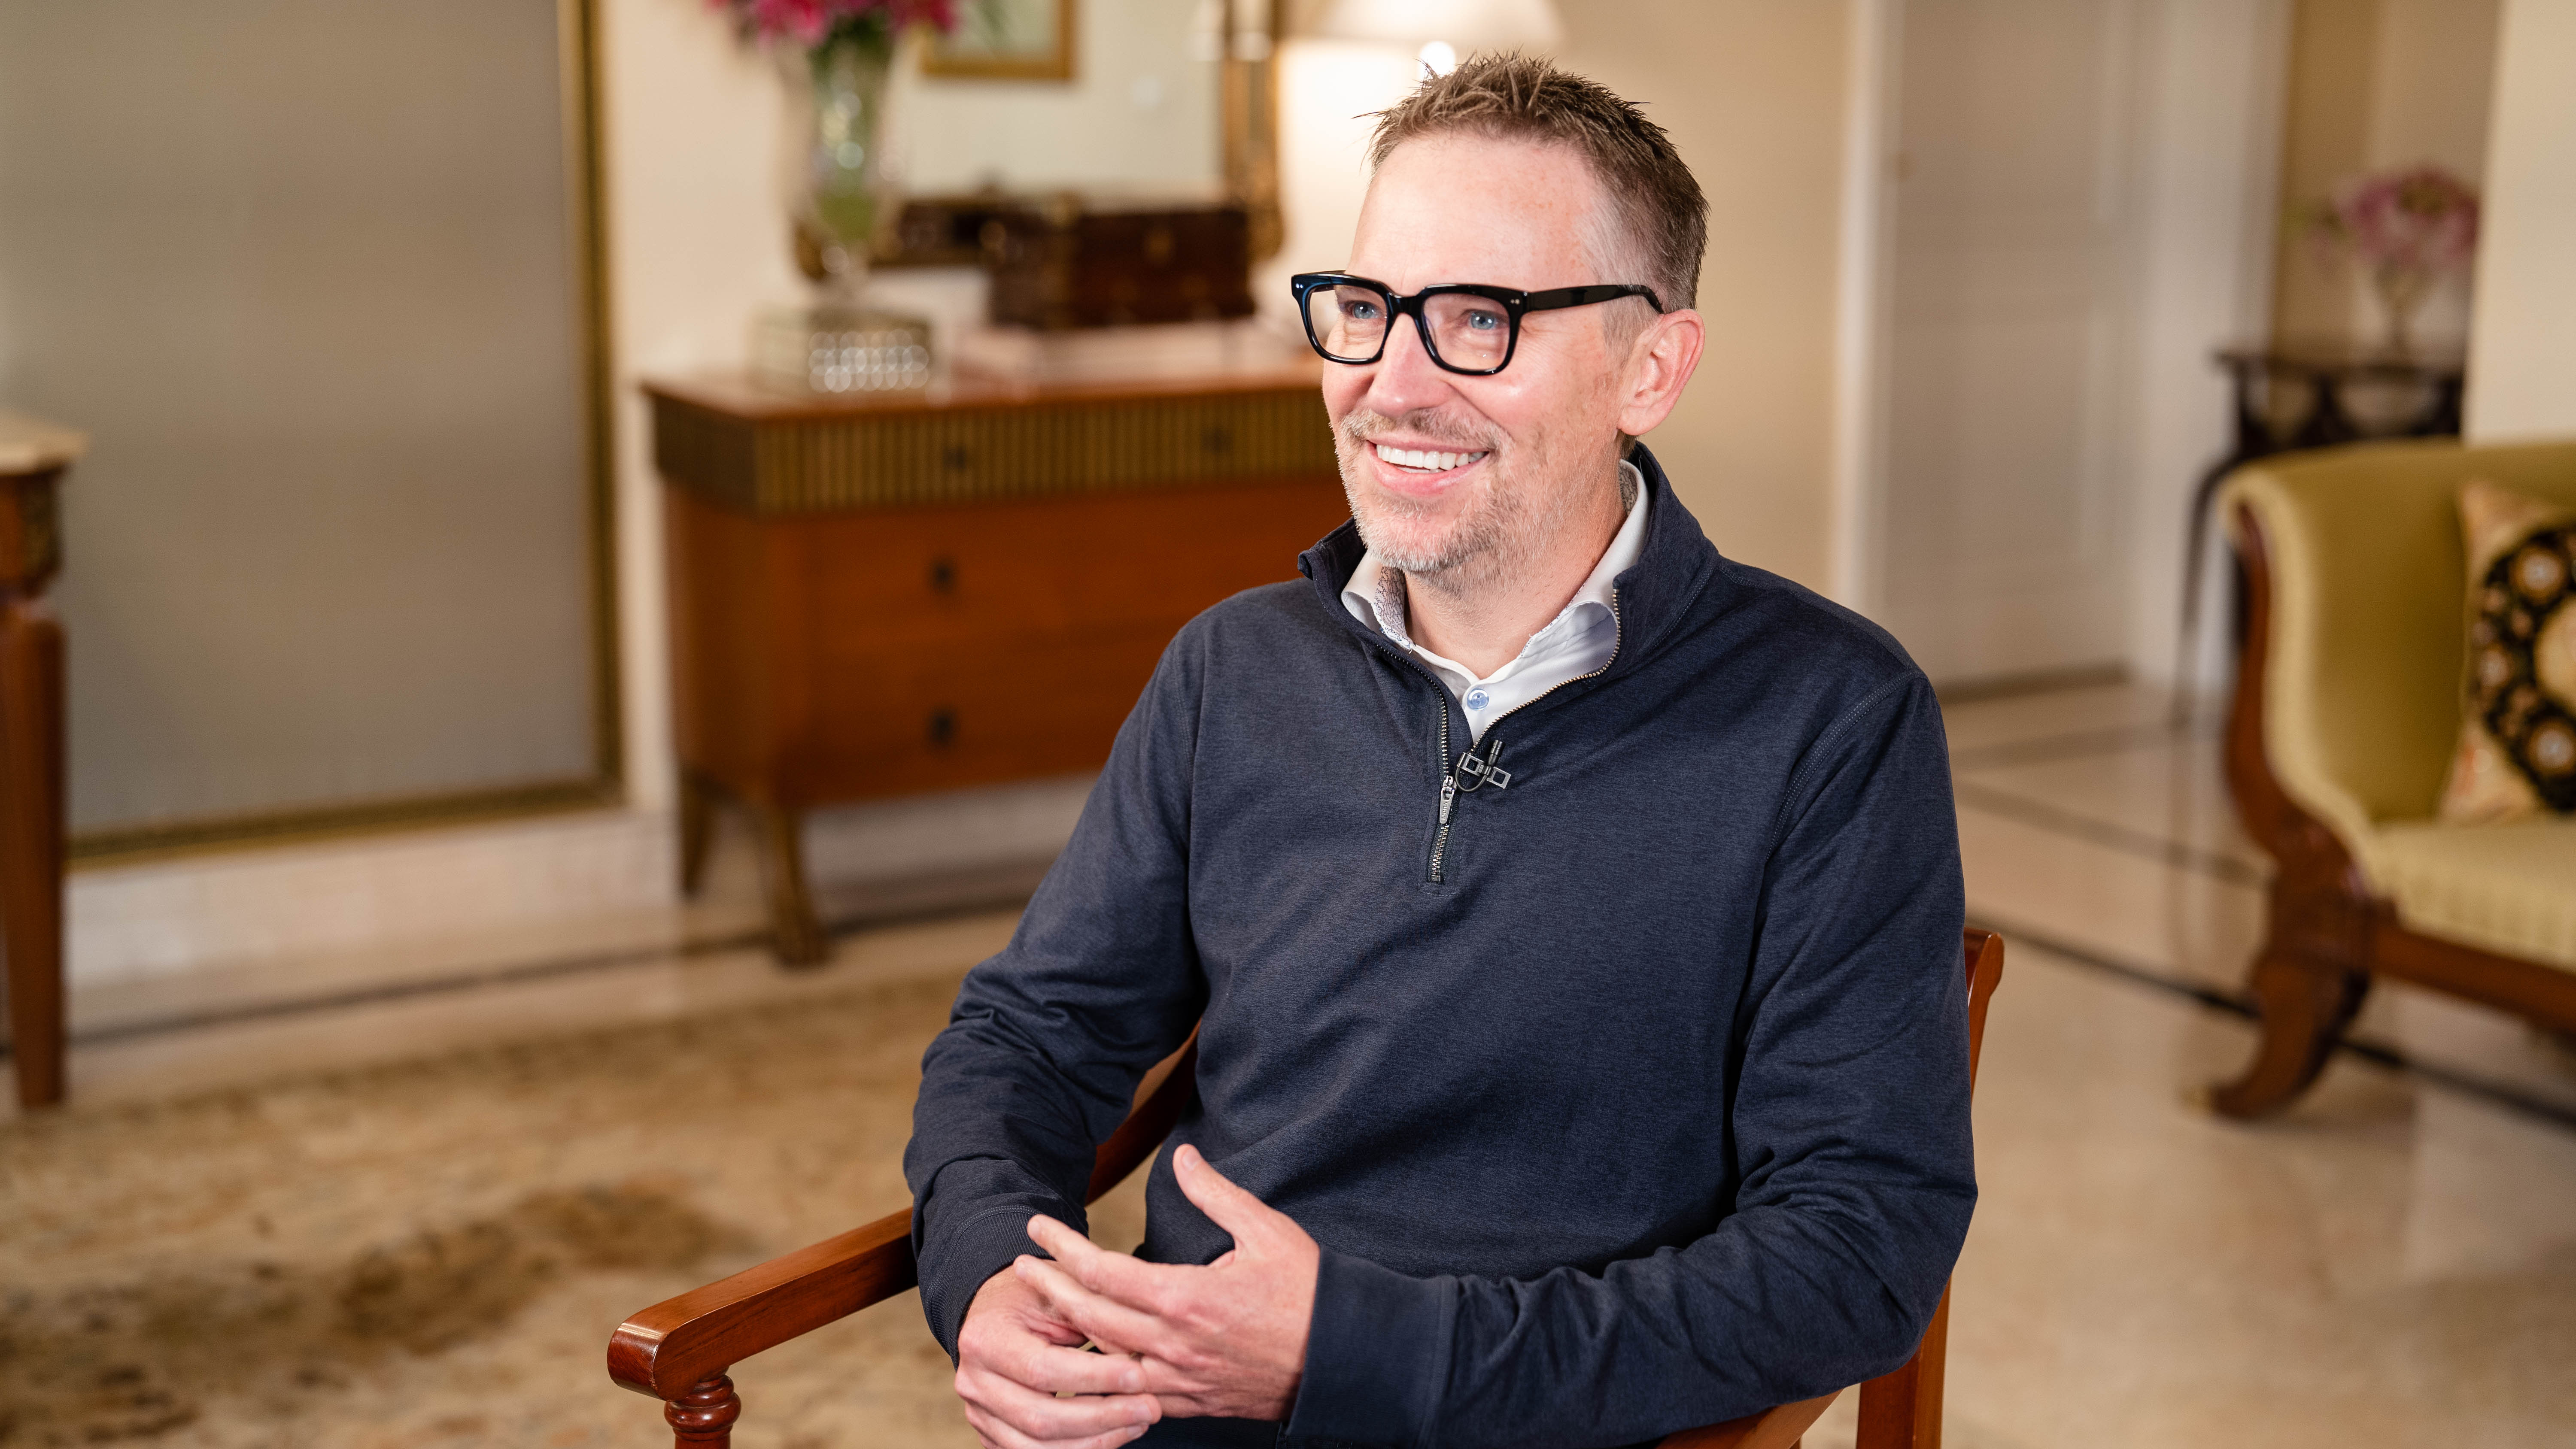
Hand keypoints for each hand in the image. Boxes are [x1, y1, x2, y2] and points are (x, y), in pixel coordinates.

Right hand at [954, 1264, 1162, 1448]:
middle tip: (1150, 1407)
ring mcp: (980, 1414)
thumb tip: (1138, 1350)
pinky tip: (1115, 1433)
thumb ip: (1089, 1317)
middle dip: (1103, 1417)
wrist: (994, 1311)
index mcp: (985, 1339)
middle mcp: (973, 1382)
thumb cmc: (1034, 1297)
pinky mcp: (993, 1435)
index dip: (1094, 1378)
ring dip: (1097, 1441)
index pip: (1043, 1369)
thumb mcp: (1058, 1290)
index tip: (1139, 1375)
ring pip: (1039, 1447)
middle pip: (1041, 1418)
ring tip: (1139, 1422)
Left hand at [1014, 1144, 1319, 1421]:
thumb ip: (1216, 1194)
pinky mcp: (1193, 1403)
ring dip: (1071, 1331)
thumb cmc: (1310, 1292)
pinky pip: (1133, 1393)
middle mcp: (1173, 1345)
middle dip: (1050, 1287)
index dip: (1063, 1248)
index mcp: (1186, 1299)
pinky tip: (1095, 1355)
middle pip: (1090, 1316)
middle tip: (1021, 1265)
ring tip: (1049, 1306)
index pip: (1103, 1272)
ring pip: (1105, 1360)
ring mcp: (1180, 1380)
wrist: (1345, 1359)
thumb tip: (1183, 1157)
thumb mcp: (1266, 1230)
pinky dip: (1107, 1373)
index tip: (1037, 1228)